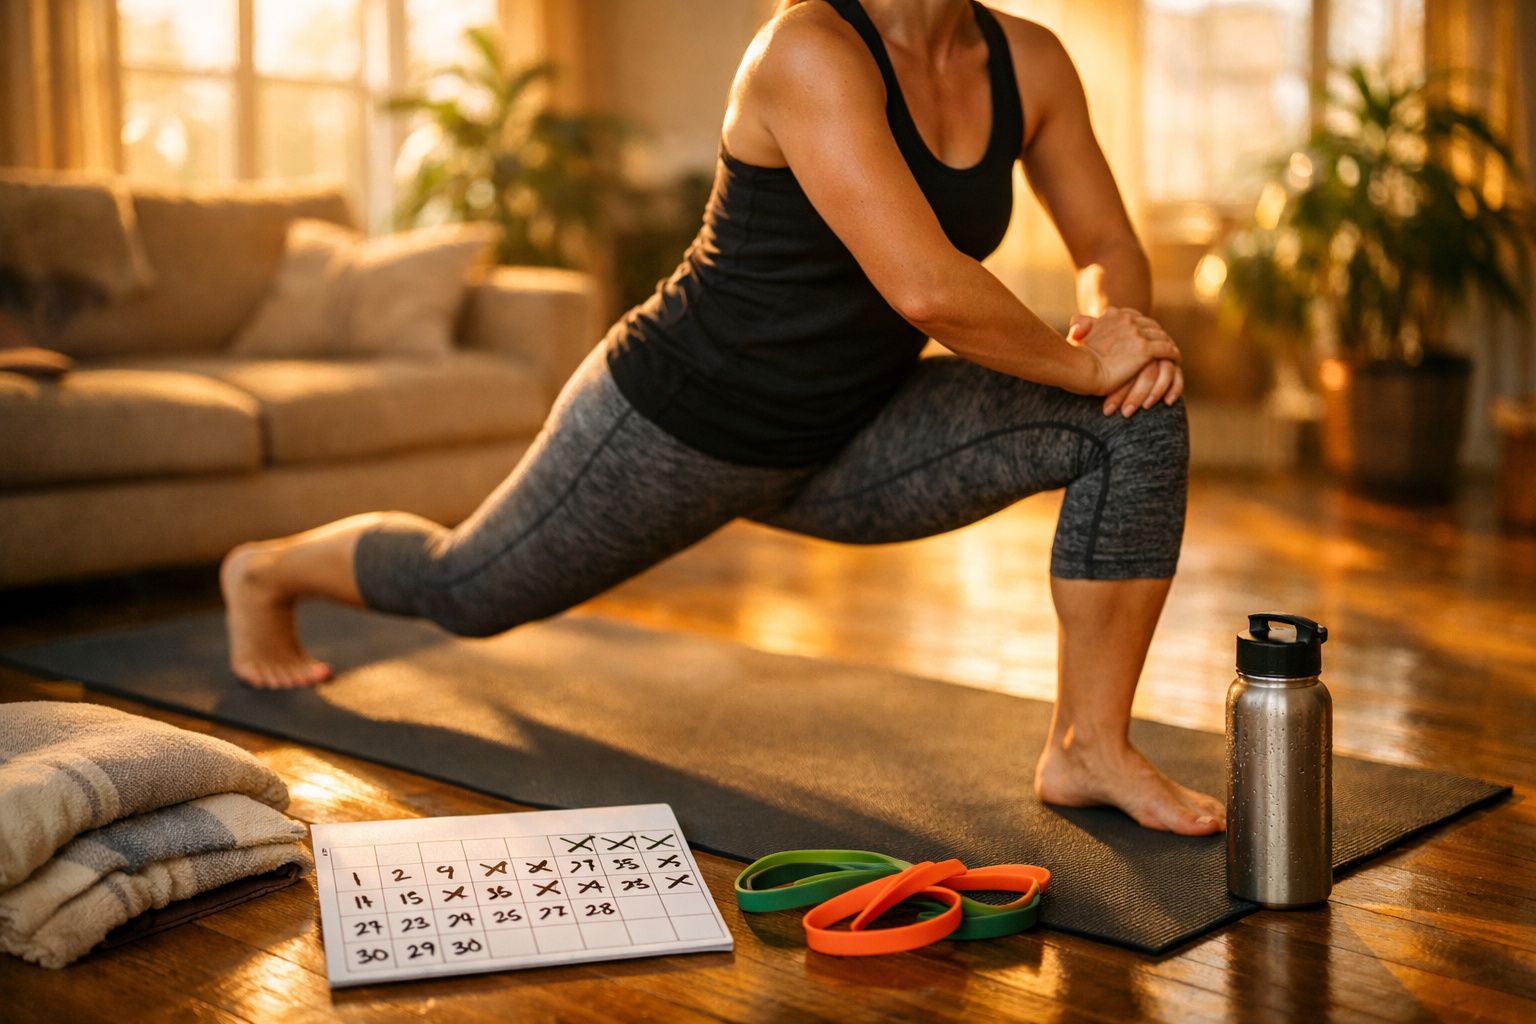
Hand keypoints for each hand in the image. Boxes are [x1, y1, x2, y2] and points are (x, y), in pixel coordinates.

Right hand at [1068, 308, 1183, 413]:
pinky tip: (1176, 360)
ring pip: (1161, 337)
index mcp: (1112, 315)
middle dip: (1158, 334)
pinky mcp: (1145, 349)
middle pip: (1151, 326)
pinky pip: (1167, 350)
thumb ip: (1079, 325)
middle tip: (1163, 344)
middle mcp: (1127, 320)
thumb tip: (1078, 325)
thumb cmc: (1073, 356)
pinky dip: (1173, 354)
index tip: (1146, 334)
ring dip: (1167, 344)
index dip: (1142, 326)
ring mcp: (1137, 334)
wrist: (1079, 368)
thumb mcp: (1075, 334)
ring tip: (1171, 353)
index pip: (1134, 317)